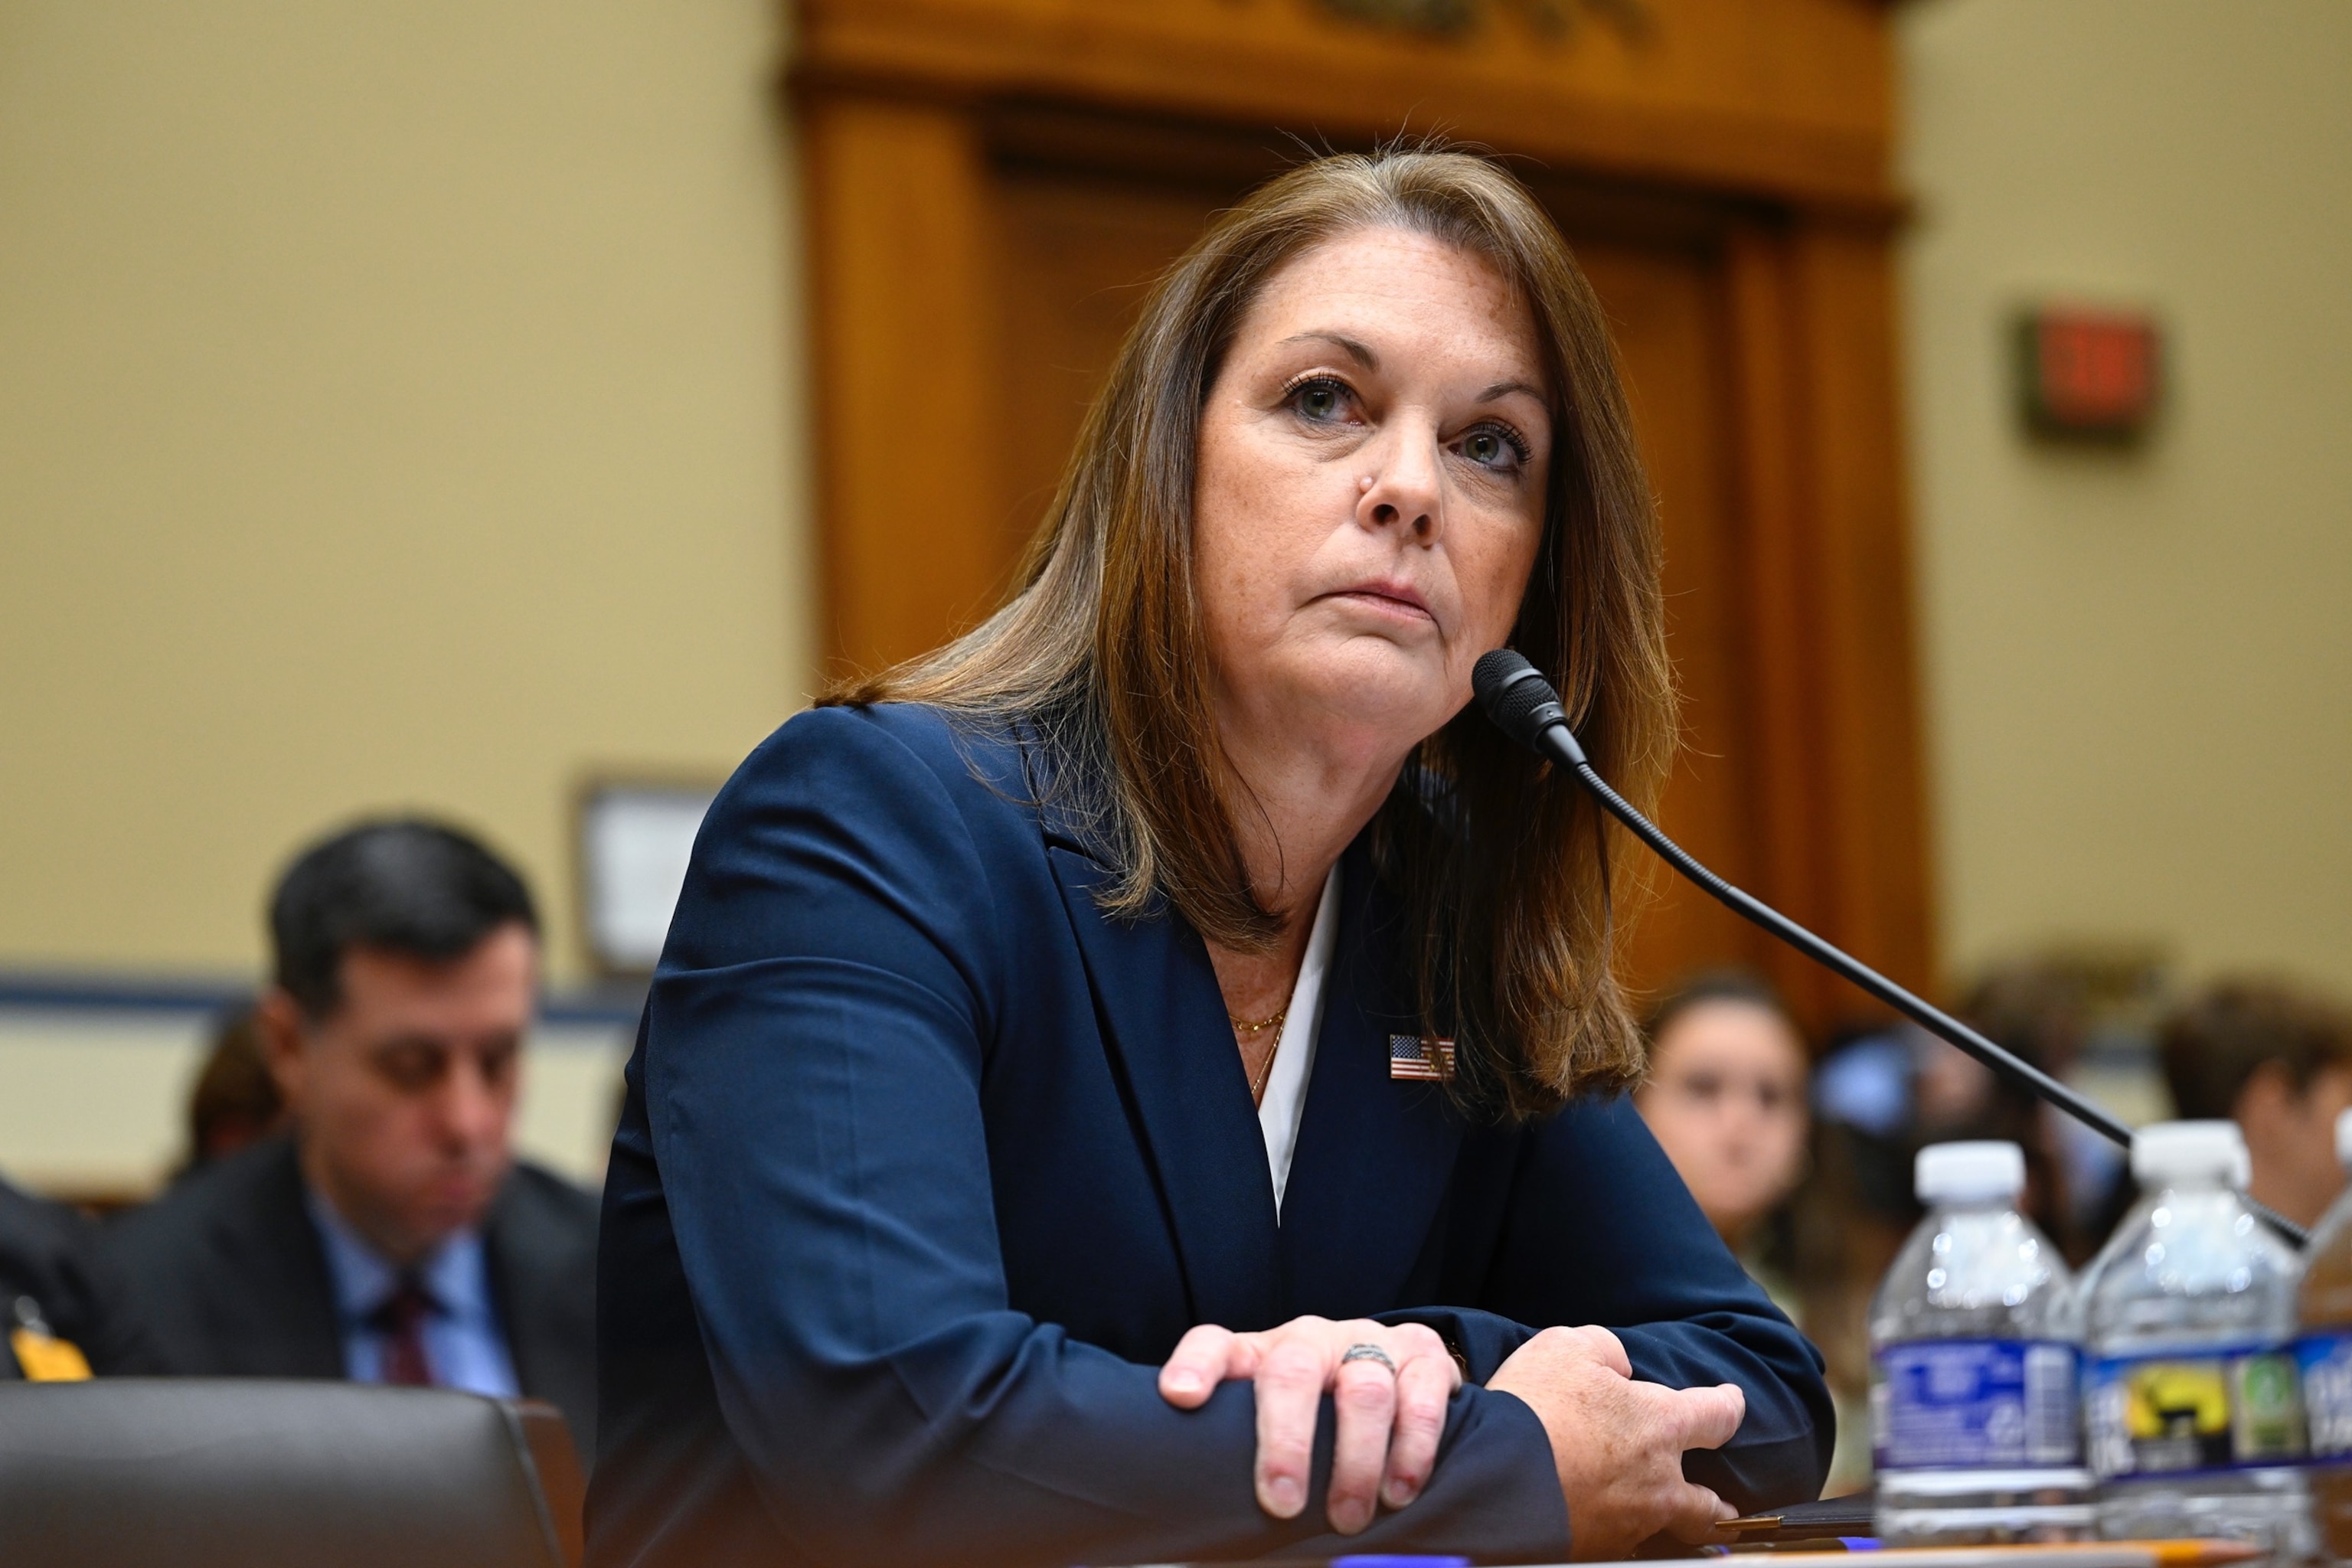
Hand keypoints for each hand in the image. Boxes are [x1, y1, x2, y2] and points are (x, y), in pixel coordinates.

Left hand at [1158, 1315, 1461, 1534]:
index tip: (1180, 1397)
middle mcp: (1311, 1339)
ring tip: (1348, 1518)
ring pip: (1364, 1389)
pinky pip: (1423, 1396)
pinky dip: (1413, 1448)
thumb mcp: (1271, 1424)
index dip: (1195, 1365)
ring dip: (1356, 1460)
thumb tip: (1216, 1534)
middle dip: (1287, 1441)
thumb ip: (1242, 1456)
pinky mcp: (1423, 1355)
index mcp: (1261, 1354)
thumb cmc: (1316, 1416)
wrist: (1395, 1371)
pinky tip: (1399, 1490)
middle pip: (1293, 1372)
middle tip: (1282, 1505)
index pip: (1216, 1345)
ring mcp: (1369, 1342)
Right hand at [1485, 1324, 1744, 1560]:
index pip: (1716, 1414)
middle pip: (1707, 1502)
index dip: (1728, 1405)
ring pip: (1664, 1527)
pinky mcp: (1596, 1550)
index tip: (1733, 1401)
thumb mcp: (1566, 1346)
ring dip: (1663, 1519)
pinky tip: (1598, 1523)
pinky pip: (1617, 1542)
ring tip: (1657, 1520)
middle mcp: (1658, 1482)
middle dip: (1719, 1503)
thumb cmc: (1534, 1406)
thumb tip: (1619, 1368)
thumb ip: (1605, 1349)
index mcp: (1660, 1424)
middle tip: (1725, 1506)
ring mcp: (1629, 1523)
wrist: (1493, 1477)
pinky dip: (1613, 1530)